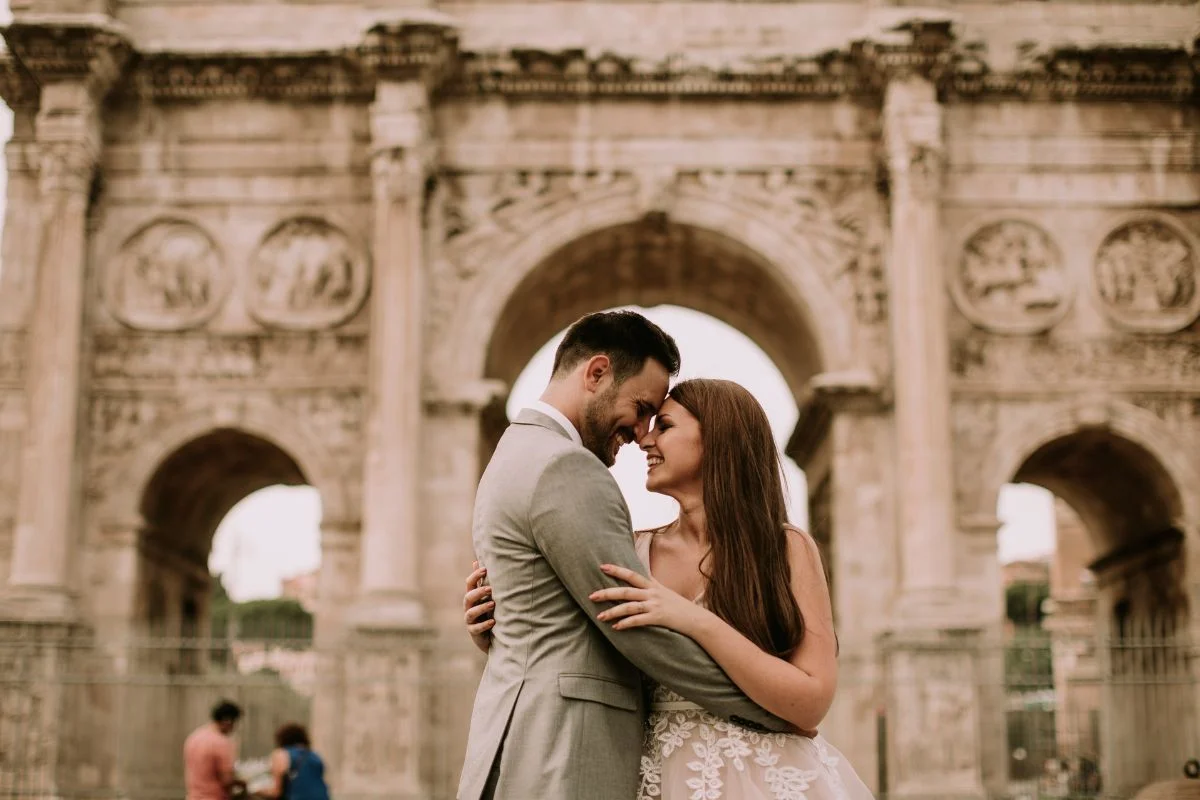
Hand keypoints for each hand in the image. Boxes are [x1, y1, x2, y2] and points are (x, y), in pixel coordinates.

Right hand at [464, 561, 494, 652]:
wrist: (489, 635)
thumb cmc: (487, 611)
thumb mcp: (485, 595)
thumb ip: (481, 581)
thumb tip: (477, 562)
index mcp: (472, 596)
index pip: (469, 584)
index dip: (475, 576)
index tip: (485, 569)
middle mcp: (469, 607)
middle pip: (468, 597)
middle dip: (478, 592)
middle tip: (490, 589)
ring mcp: (470, 620)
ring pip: (470, 613)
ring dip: (481, 608)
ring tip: (493, 604)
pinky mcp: (473, 632)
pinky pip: (476, 628)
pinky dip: (484, 624)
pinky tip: (493, 621)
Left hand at [589, 564, 706, 635]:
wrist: (696, 619)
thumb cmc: (679, 607)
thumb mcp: (665, 591)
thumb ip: (652, 585)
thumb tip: (641, 576)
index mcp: (653, 585)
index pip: (632, 574)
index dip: (617, 570)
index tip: (602, 566)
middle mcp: (652, 593)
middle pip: (626, 590)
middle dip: (607, 592)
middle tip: (591, 595)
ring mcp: (655, 605)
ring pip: (629, 606)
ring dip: (613, 611)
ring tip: (599, 616)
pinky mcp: (658, 617)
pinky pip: (638, 620)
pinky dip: (626, 623)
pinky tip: (616, 627)